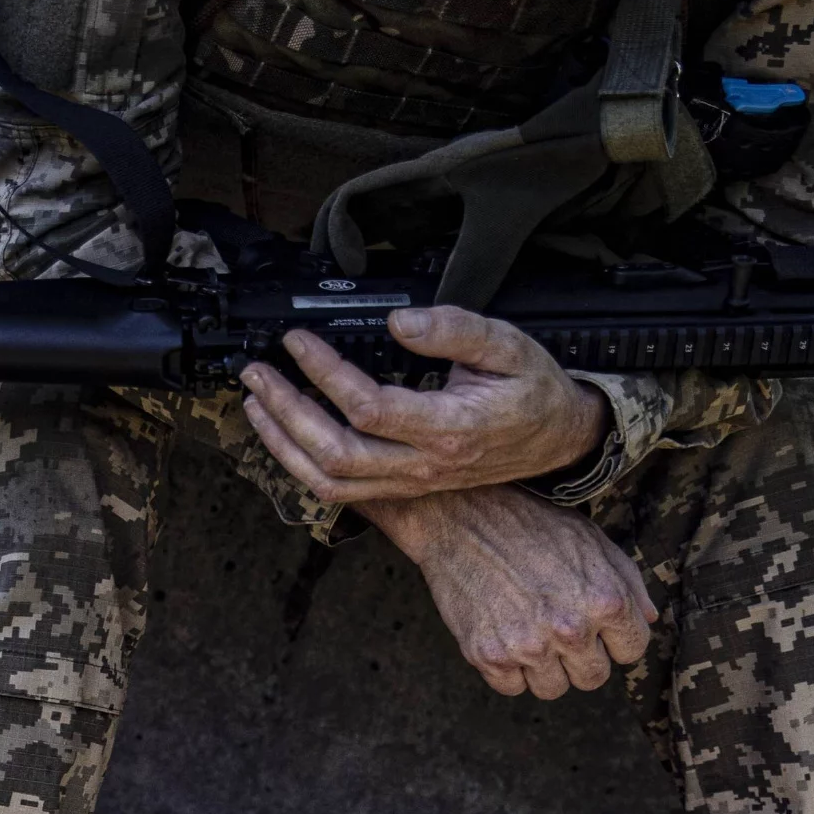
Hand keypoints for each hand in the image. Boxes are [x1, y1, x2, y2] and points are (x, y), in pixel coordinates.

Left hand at [239, 305, 608, 504]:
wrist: (558, 438)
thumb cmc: (533, 390)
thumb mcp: (509, 344)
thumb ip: (455, 330)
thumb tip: (398, 322)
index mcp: (450, 429)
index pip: (368, 408)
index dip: (324, 372)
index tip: (297, 339)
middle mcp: (425, 465)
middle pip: (336, 453)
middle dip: (286, 411)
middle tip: (258, 372)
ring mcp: (412, 483)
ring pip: (330, 481)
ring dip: (283, 444)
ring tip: (256, 404)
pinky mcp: (403, 487)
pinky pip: (341, 491)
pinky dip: (301, 465)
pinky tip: (282, 433)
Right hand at [365, 486, 657, 699]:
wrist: (462, 518)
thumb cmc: (532, 525)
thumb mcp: (592, 540)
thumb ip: (628, 583)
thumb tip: (649, 621)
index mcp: (605, 601)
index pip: (632, 651)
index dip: (615, 637)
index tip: (595, 624)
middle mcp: (570, 629)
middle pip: (593, 678)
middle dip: (582, 657)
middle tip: (559, 628)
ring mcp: (527, 646)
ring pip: (552, 689)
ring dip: (545, 667)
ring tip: (530, 630)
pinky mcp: (488, 656)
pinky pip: (512, 688)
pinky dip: (509, 670)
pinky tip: (504, 635)